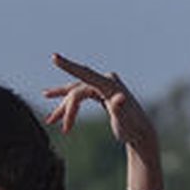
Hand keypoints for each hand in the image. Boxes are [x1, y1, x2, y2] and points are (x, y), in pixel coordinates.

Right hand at [43, 54, 158, 159]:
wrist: (140, 132)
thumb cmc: (132, 128)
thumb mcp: (124, 121)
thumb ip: (120, 109)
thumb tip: (119, 98)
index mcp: (110, 84)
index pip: (85, 73)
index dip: (68, 66)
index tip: (54, 57)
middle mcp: (106, 80)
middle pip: (77, 90)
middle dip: (67, 109)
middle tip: (63, 129)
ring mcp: (103, 85)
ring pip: (75, 93)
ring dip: (62, 108)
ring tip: (49, 120)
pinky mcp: (100, 92)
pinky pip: (79, 95)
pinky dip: (67, 104)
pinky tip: (56, 111)